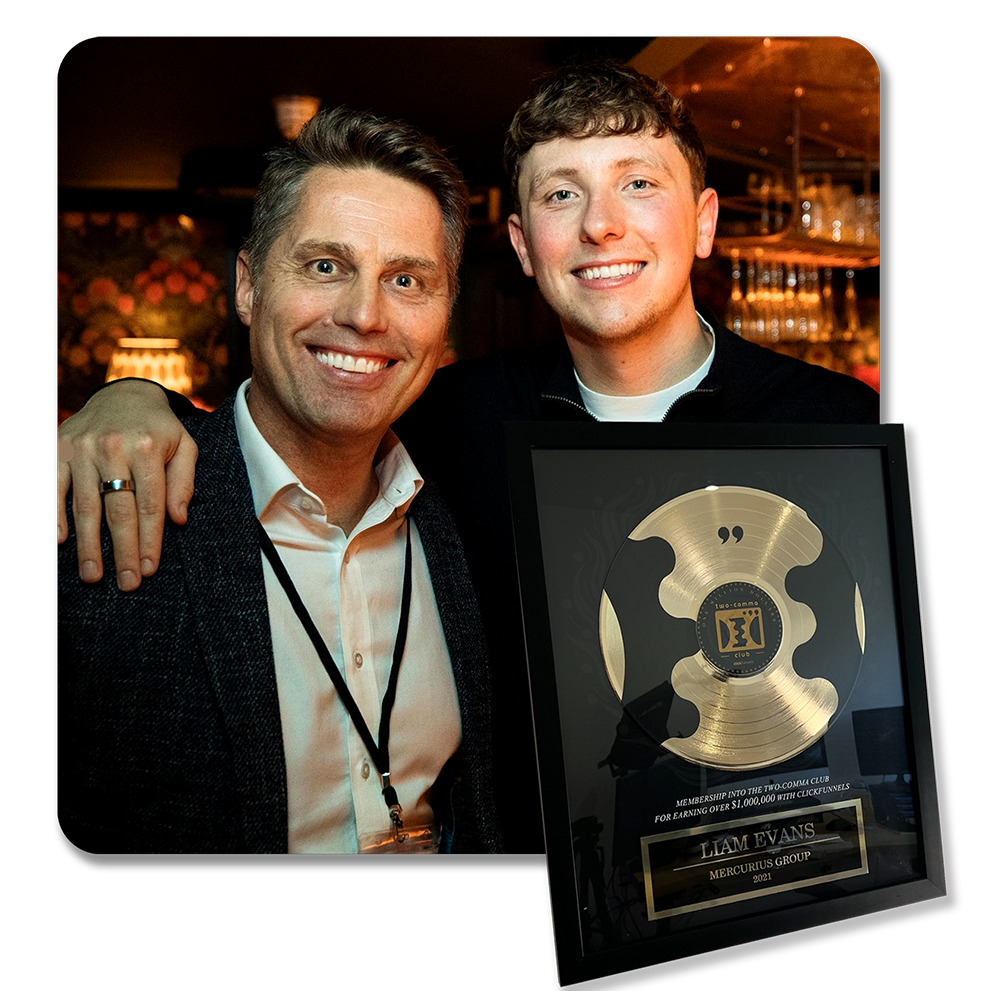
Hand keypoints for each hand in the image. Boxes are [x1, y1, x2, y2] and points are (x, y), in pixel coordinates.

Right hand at [57, 380, 198, 590]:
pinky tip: (61, 542)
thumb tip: (178, 519)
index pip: (150, 504)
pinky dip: (56, 515)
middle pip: (118, 510)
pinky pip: (55, 488)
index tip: (149, 569)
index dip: (150, 539)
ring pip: (86, 505)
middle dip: (123, 550)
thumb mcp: (184, 447)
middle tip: (127, 583)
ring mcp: (83, 449)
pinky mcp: (60, 450)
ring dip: (89, 544)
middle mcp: (113, 448)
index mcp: (147, 447)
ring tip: (93, 575)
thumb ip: (183, 482)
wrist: (124, 395)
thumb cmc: (159, 429)